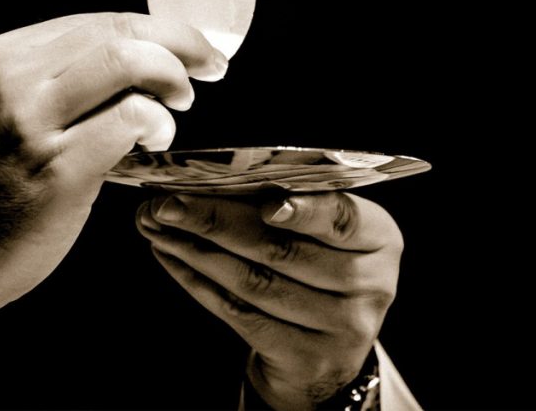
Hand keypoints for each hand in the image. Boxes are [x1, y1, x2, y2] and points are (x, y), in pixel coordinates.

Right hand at [0, 13, 226, 369]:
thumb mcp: (10, 109)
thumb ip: (62, 78)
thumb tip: (146, 55)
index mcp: (3, 58)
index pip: (99, 21)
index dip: (158, 29)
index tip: (192, 46)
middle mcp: (12, 80)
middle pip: (117, 33)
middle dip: (180, 43)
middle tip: (209, 66)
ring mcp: (31, 124)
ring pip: (125, 62)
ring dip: (172, 76)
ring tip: (182, 102)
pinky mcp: (57, 169)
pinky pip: (128, 119)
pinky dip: (158, 122)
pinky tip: (158, 139)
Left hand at [137, 192, 401, 409]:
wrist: (327, 355)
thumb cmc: (319, 271)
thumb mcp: (326, 236)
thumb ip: (287, 205)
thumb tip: (208, 178)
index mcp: (379, 239)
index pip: (342, 219)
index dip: (304, 211)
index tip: (265, 203)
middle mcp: (369, 285)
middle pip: (282, 250)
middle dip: (215, 221)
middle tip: (167, 203)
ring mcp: (339, 328)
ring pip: (254, 282)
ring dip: (196, 250)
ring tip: (156, 226)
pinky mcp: (304, 357)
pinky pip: (240, 314)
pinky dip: (199, 282)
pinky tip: (171, 257)